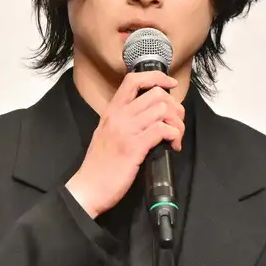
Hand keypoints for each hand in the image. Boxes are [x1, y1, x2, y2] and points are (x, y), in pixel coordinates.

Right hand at [65, 71, 184, 218]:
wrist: (89, 187)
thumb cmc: (100, 163)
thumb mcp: (106, 131)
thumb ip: (123, 118)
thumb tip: (148, 111)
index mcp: (112, 110)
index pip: (134, 80)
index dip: (157, 77)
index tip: (171, 84)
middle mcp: (118, 116)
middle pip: (156, 94)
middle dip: (174, 107)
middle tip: (176, 123)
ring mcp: (126, 131)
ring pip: (162, 110)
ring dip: (176, 123)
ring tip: (175, 137)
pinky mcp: (134, 148)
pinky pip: (161, 130)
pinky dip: (173, 135)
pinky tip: (172, 145)